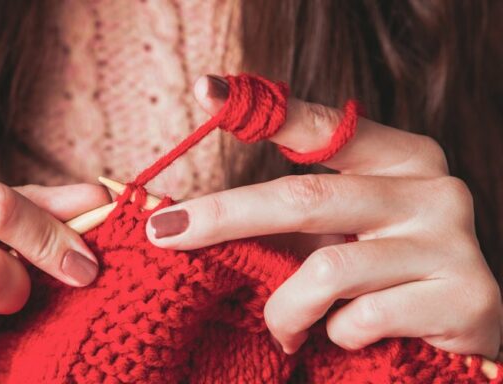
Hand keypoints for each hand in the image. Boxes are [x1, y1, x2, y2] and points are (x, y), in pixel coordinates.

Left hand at [146, 75, 501, 358]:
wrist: (460, 341)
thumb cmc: (383, 280)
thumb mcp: (336, 237)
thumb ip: (288, 220)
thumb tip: (189, 218)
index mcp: (402, 158)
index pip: (324, 126)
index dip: (263, 111)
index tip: (206, 91)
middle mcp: (433, 188)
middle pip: (305, 196)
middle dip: (224, 216)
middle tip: (166, 231)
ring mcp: (452, 241)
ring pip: (326, 269)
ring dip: (285, 309)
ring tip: (283, 330)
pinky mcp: (465, 297)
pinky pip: (361, 318)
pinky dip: (335, 336)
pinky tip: (343, 339)